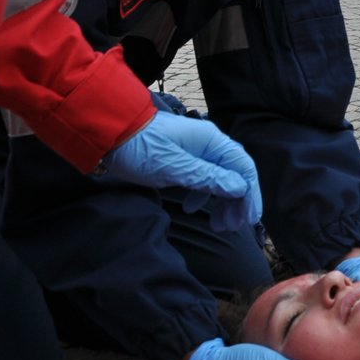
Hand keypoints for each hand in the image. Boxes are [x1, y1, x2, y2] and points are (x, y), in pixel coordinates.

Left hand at [100, 112, 259, 234]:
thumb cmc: (141, 148)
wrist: (109, 132)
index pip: (243, 168)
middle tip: (233, 227)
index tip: (250, 218)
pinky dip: (203, 195)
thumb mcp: (174, 167)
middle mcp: (209, 143)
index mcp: (212, 141)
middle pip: (234, 173)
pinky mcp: (183, 157)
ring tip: (218, 225)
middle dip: (237, 201)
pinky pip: (203, 177)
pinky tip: (192, 208)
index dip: (250, 194)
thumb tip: (240, 188)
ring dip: (221, 201)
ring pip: (220, 177)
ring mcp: (196, 150)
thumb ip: (209, 178)